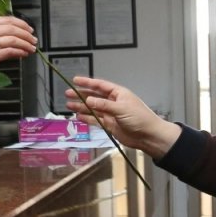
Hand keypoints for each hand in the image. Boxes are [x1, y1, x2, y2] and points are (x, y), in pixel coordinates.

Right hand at [0, 16, 36, 83]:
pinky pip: (9, 51)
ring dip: (25, 43)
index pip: (7, 20)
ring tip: (31, 48)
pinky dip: (20, 52)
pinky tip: (24, 53)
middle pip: (12, 28)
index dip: (22, 24)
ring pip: (13, 39)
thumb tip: (17, 33)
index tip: (30, 29)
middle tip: (34, 39)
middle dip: (26, 34)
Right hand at [64, 76, 179, 158]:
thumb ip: (103, 105)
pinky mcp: (109, 125)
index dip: (87, 82)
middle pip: (94, 97)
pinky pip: (95, 120)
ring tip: (68, 106)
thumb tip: (87, 100)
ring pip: (93, 109)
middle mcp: (113, 102)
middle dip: (81, 95)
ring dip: (81, 107)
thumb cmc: (139, 118)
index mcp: (118, 93)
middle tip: (67, 94)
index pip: (100, 85)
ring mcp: (110, 114)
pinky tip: (78, 117)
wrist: (148, 136)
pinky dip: (87, 118)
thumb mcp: (121, 109)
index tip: (75, 80)